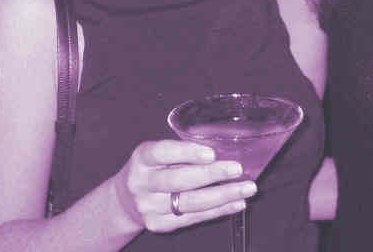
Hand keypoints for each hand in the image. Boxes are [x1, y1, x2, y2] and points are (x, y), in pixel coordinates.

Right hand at [112, 139, 256, 233]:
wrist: (125, 200)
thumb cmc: (151, 169)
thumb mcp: (157, 153)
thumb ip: (181, 151)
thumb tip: (225, 148)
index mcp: (142, 158)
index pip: (162, 152)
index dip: (187, 153)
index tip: (211, 153)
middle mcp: (142, 183)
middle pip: (178, 180)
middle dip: (211, 175)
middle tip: (237, 169)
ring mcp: (149, 207)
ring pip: (189, 203)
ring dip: (222, 196)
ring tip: (247, 188)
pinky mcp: (158, 225)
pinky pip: (193, 218)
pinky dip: (218, 211)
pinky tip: (237, 203)